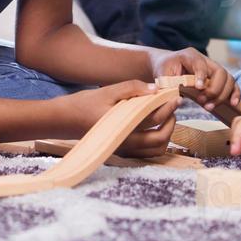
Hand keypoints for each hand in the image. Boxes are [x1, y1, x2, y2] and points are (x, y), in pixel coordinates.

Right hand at [57, 80, 176, 157]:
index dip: (168, 107)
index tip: (175, 96)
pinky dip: (156, 141)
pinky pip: (147, 152)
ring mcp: (125, 149)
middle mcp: (127, 143)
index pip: (154, 119)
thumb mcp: (108, 91)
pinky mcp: (123, 150)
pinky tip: (154, 125)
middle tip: (172, 107)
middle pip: (160, 139)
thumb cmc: (85, 104)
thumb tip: (154, 90)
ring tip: (165, 115)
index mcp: (124, 127)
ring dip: (166, 134)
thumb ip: (132, 88)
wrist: (66, 120)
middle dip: (171, 122)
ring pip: (156, 150)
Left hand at [149, 47, 238, 114]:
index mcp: (190, 55)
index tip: (199, 89)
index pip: (200, 64)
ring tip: (208, 107)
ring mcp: (214, 68)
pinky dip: (235, 94)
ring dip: (222, 95)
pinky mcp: (219, 78)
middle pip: (220, 71)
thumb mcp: (162, 74)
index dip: (201, 76)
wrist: (167, 65)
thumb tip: (178, 98)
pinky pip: (232, 84)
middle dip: (214, 89)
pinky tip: (233, 104)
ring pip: (228, 79)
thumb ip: (168, 84)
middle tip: (202, 102)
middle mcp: (205, 60)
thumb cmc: (164, 69)